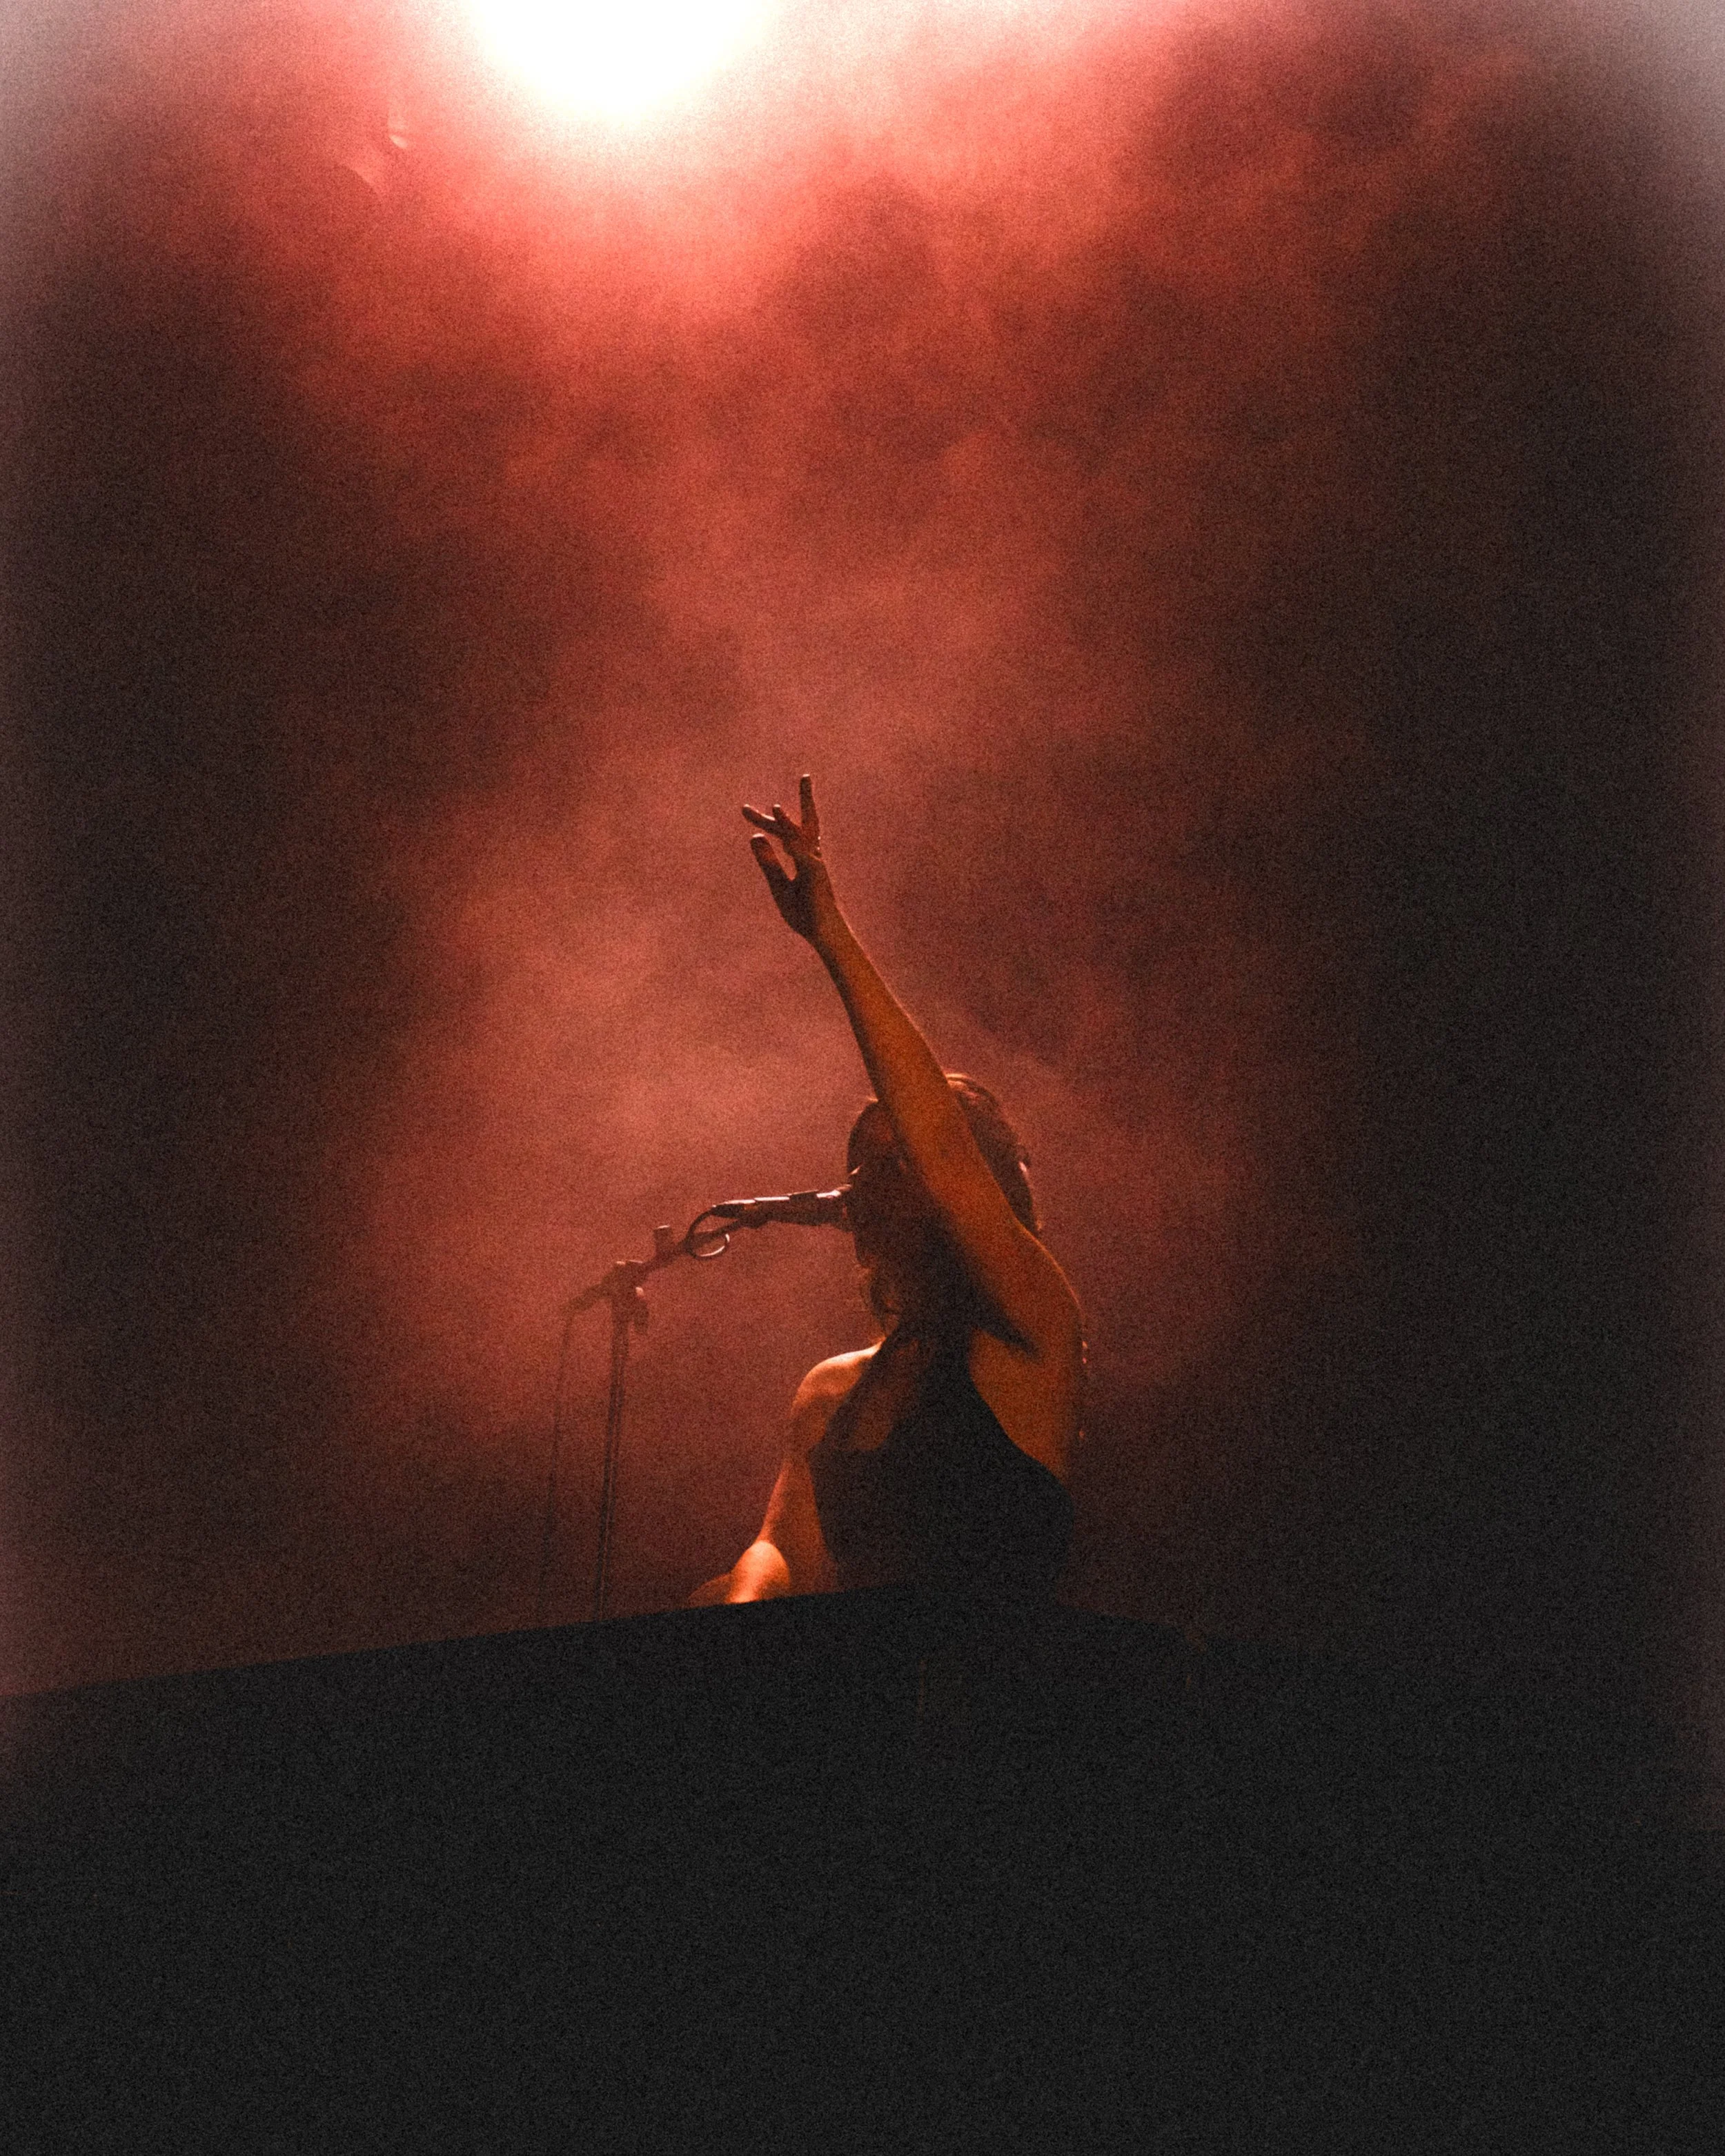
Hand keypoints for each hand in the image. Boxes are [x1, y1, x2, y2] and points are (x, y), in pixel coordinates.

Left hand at [742, 775, 841, 948]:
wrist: (822, 934)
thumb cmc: (804, 912)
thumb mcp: (778, 884)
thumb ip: (767, 862)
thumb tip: (754, 837)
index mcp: (803, 858)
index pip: (784, 832)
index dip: (766, 821)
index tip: (744, 810)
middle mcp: (812, 856)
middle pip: (804, 824)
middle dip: (799, 803)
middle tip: (793, 783)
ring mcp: (815, 865)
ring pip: (802, 837)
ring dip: (788, 823)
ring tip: (775, 809)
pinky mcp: (815, 876)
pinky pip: (803, 856)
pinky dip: (793, 845)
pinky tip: (783, 838)